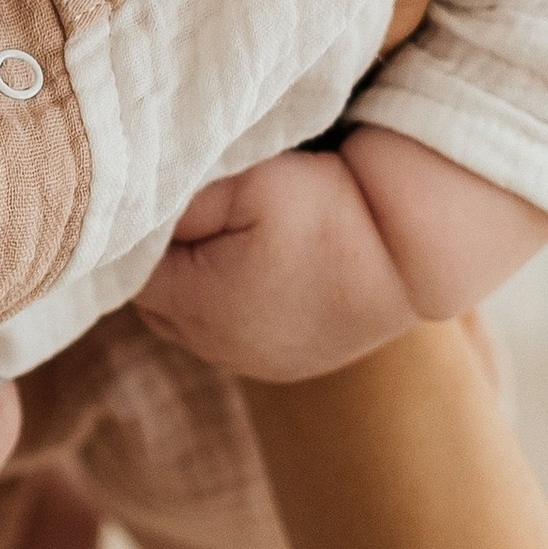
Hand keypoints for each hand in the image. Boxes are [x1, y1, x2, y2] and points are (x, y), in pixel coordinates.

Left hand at [138, 148, 411, 382]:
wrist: (420, 249)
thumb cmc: (332, 209)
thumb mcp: (246, 182)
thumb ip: (178, 197)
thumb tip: (131, 208)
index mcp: (195, 307)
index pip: (127, 266)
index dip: (140, 227)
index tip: (163, 193)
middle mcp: (218, 350)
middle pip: (154, 300)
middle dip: (162, 258)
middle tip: (190, 210)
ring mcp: (257, 365)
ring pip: (192, 323)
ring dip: (196, 284)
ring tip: (227, 239)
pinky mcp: (290, 365)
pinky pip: (234, 336)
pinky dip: (233, 304)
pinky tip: (257, 269)